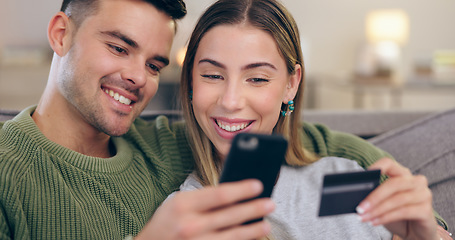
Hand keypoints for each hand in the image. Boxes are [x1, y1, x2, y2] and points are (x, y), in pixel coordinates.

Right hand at [135, 179, 274, 239]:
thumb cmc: (167, 222)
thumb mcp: (178, 203)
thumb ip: (203, 198)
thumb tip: (236, 193)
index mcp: (183, 205)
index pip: (219, 194)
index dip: (242, 189)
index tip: (258, 185)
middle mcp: (190, 225)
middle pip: (230, 215)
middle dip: (254, 208)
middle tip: (270, 203)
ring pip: (233, 236)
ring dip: (253, 230)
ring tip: (266, 224)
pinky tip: (251, 238)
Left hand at [356, 158, 438, 239]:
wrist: (415, 231)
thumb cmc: (397, 214)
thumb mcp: (384, 202)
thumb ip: (374, 194)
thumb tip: (357, 195)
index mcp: (402, 174)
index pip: (388, 163)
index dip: (376, 167)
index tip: (362, 177)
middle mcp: (415, 181)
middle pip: (393, 183)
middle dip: (374, 197)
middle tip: (360, 208)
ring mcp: (423, 194)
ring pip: (398, 199)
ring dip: (378, 210)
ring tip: (365, 217)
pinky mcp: (426, 210)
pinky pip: (404, 212)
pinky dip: (386, 217)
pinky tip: (375, 221)